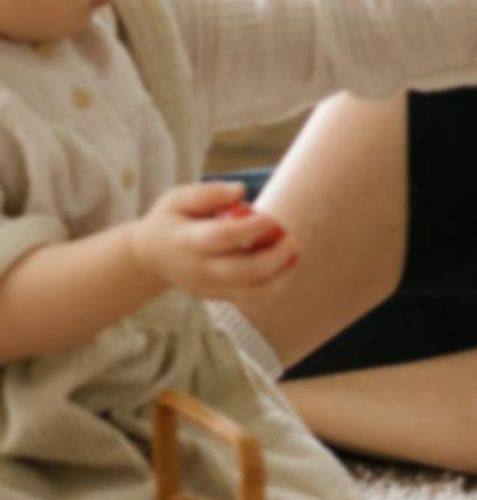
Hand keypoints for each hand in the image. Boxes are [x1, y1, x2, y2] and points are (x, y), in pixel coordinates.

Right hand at [129, 181, 300, 303]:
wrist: (151, 259)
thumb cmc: (170, 221)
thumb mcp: (178, 198)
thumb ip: (209, 193)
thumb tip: (241, 191)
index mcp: (187, 240)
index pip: (222, 237)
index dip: (250, 229)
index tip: (271, 219)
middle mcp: (201, 269)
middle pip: (244, 271)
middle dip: (274, 258)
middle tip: (292, 240)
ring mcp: (211, 288)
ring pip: (253, 292)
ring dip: (281, 275)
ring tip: (293, 253)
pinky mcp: (221, 298)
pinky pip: (253, 299)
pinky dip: (275, 285)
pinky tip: (284, 267)